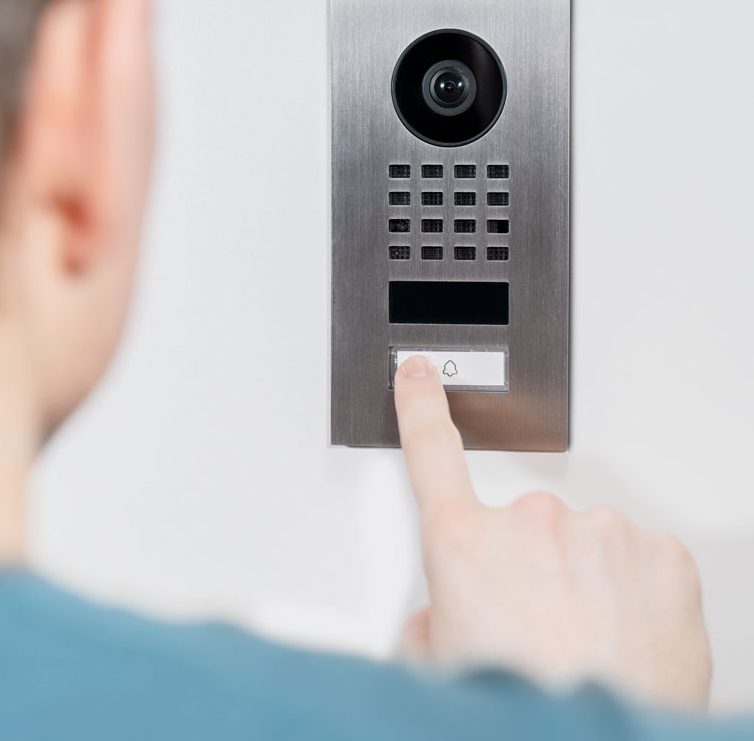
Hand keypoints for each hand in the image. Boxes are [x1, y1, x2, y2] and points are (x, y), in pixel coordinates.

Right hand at [393, 355, 711, 710]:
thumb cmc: (521, 711)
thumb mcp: (436, 665)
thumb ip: (432, 615)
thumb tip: (446, 612)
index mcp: (464, 543)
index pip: (430, 451)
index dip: (420, 406)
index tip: (420, 374)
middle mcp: (530, 522)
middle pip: (523, 525)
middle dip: (527, 566)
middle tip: (536, 630)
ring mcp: (601, 532)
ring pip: (585, 543)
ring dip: (584, 581)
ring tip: (586, 644)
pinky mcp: (661, 554)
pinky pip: (638, 560)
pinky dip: (633, 592)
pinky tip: (626, 637)